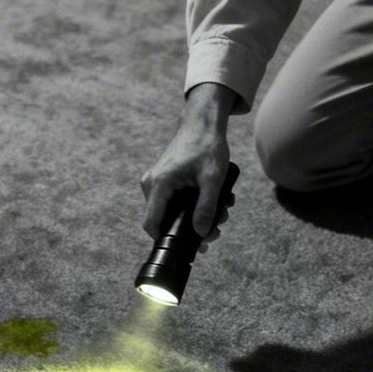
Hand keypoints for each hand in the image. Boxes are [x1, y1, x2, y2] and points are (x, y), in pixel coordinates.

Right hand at [142, 83, 236, 245]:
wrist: (202, 123)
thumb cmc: (206, 145)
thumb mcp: (212, 178)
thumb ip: (207, 207)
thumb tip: (202, 233)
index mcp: (159, 184)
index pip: (152, 224)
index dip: (166, 239)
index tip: (186, 247)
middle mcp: (152, 185)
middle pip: (164, 220)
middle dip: (190, 229)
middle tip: (215, 230)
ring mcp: (157, 182)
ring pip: (171, 211)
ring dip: (194, 217)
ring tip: (221, 214)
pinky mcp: (164, 180)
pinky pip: (174, 201)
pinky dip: (192, 206)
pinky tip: (212, 203)